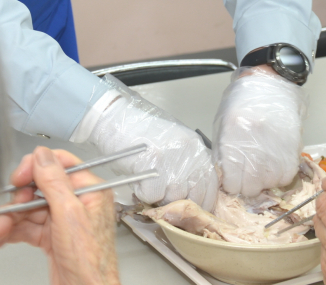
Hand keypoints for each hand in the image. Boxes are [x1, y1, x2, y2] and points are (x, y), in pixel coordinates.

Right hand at [0, 147, 120, 284]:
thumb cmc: (90, 262)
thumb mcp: (69, 215)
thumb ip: (54, 182)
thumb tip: (42, 155)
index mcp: (89, 190)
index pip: (59, 165)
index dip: (35, 168)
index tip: (18, 177)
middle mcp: (76, 202)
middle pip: (38, 188)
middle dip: (16, 201)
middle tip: (4, 212)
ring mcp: (62, 220)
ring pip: (28, 209)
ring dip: (8, 220)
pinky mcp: (50, 238)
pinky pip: (26, 228)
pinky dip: (10, 233)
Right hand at [88, 90, 216, 208]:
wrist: (116, 117)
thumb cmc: (140, 130)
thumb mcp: (173, 144)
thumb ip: (185, 166)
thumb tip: (190, 193)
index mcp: (196, 148)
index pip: (210, 185)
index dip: (201, 200)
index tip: (191, 207)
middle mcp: (188, 154)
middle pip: (193, 196)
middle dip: (177, 202)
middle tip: (162, 196)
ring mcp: (171, 159)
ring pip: (173, 198)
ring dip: (160, 198)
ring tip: (149, 185)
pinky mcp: (152, 164)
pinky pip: (152, 196)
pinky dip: (144, 194)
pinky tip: (139, 181)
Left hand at [213, 67, 305, 195]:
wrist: (269, 81)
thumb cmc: (242, 101)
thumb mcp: (224, 123)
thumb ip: (223, 151)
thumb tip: (226, 178)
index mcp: (232, 136)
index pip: (232, 182)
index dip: (232, 186)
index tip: (233, 182)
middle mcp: (254, 143)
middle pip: (252, 187)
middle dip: (248, 187)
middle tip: (247, 177)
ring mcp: (275, 145)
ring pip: (270, 183)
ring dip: (265, 180)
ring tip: (262, 167)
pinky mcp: (292, 146)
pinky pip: (287, 175)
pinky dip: (280, 175)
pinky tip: (274, 164)